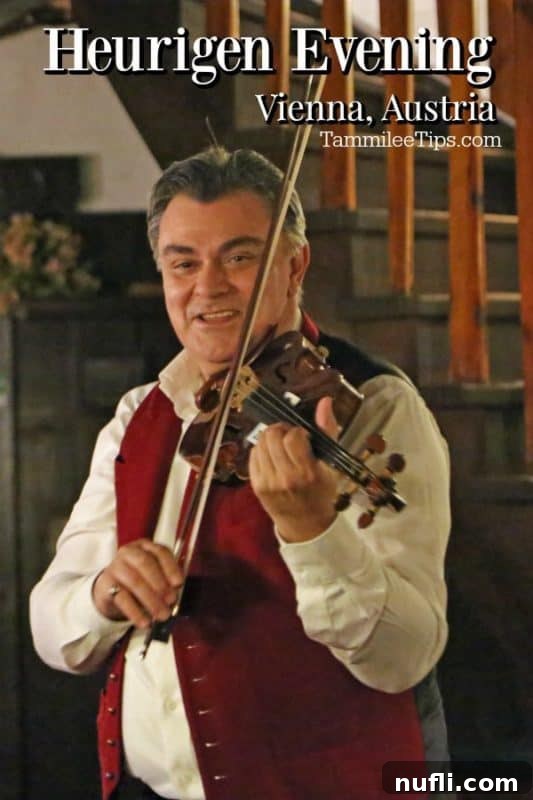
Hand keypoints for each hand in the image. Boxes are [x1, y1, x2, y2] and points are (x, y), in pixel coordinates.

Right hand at [92, 539, 183, 627]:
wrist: (110, 589)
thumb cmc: (139, 579)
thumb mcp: (154, 575)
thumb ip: (166, 580)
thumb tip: (176, 593)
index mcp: (145, 546)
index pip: (160, 552)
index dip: (171, 567)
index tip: (179, 583)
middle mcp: (129, 552)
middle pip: (145, 564)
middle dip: (160, 584)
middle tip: (171, 601)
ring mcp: (116, 566)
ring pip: (134, 581)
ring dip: (151, 600)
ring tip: (161, 615)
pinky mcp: (106, 584)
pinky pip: (122, 598)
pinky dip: (136, 612)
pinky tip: (145, 622)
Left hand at [249, 396, 339, 542]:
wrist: (305, 524)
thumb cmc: (321, 491)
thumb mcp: (331, 464)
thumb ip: (328, 431)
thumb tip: (325, 401)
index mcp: (308, 473)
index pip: (293, 437)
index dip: (297, 431)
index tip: (303, 437)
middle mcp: (286, 478)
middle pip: (273, 436)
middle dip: (281, 430)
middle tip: (289, 437)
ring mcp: (268, 482)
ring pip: (260, 443)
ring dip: (270, 438)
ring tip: (281, 446)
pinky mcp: (256, 486)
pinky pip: (253, 455)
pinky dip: (261, 449)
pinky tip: (272, 456)